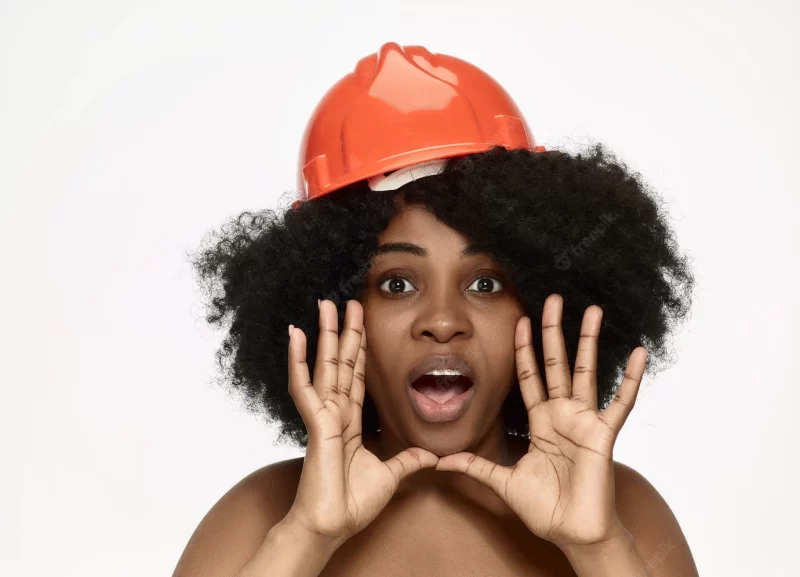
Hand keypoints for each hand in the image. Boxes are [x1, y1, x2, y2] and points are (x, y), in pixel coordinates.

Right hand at [284, 299, 438, 547]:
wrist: (333, 525)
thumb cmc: (352, 503)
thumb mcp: (390, 475)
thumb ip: (407, 461)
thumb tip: (431, 456)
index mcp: (350, 421)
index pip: (356, 376)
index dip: (360, 350)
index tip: (361, 324)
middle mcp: (335, 412)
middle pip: (342, 363)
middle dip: (345, 331)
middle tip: (346, 301)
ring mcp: (323, 415)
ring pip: (325, 365)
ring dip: (325, 334)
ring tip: (324, 305)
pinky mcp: (316, 423)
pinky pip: (305, 386)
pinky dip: (298, 360)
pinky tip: (296, 334)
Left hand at [435, 294, 646, 548]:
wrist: (572, 533)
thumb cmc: (544, 508)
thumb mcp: (501, 482)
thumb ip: (475, 466)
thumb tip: (440, 461)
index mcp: (541, 422)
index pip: (530, 376)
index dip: (524, 349)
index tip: (520, 320)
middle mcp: (562, 414)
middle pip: (556, 364)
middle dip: (553, 331)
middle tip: (554, 299)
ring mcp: (584, 421)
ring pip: (586, 372)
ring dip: (588, 341)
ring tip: (592, 310)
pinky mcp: (603, 434)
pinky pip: (620, 402)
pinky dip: (630, 378)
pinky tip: (638, 353)